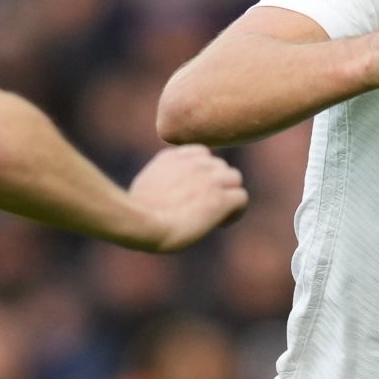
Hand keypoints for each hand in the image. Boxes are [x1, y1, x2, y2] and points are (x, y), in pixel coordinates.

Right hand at [127, 146, 248, 251]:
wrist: (142, 225)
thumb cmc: (136, 215)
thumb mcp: (143, 187)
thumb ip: (160, 180)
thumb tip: (166, 191)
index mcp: (172, 157)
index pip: (200, 154)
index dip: (202, 173)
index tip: (194, 191)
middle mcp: (193, 163)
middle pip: (219, 165)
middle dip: (216, 184)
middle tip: (205, 207)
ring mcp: (209, 179)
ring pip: (234, 178)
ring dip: (228, 195)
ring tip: (217, 215)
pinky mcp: (220, 199)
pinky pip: (242, 198)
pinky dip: (235, 212)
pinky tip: (222, 223)